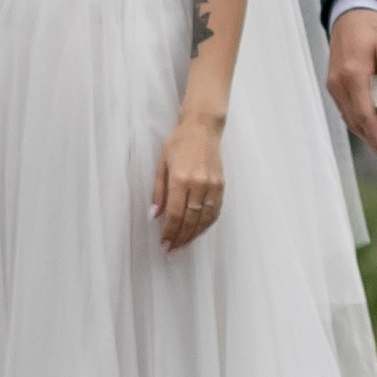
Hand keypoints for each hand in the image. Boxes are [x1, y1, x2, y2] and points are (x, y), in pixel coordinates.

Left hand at [152, 105, 224, 251]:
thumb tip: (154, 214)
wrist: (203, 126)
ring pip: (204, 218)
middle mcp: (198, 183)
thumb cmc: (179, 142)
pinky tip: (199, 231)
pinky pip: (215, 210)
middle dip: (180, 237)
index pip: (175, 213)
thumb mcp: (162, 163)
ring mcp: (212, 185)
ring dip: (194, 235)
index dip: (169, 231)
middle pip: (190, 219)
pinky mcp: (221, 184)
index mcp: (181, 178)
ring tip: (184, 244)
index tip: (164, 243)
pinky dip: (207, 224)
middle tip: (172, 249)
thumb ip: (159, 190)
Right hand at [327, 9, 376, 171]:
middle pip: (356, 122)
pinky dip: (365, 117)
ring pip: (351, 118)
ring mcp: (334, 85)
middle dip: (374, 143)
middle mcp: (339, 83)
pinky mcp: (335, 85)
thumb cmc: (373, 30)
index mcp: (353, 74)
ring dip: (370, 131)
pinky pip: (349, 109)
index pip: (364, 115)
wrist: (350, 16)